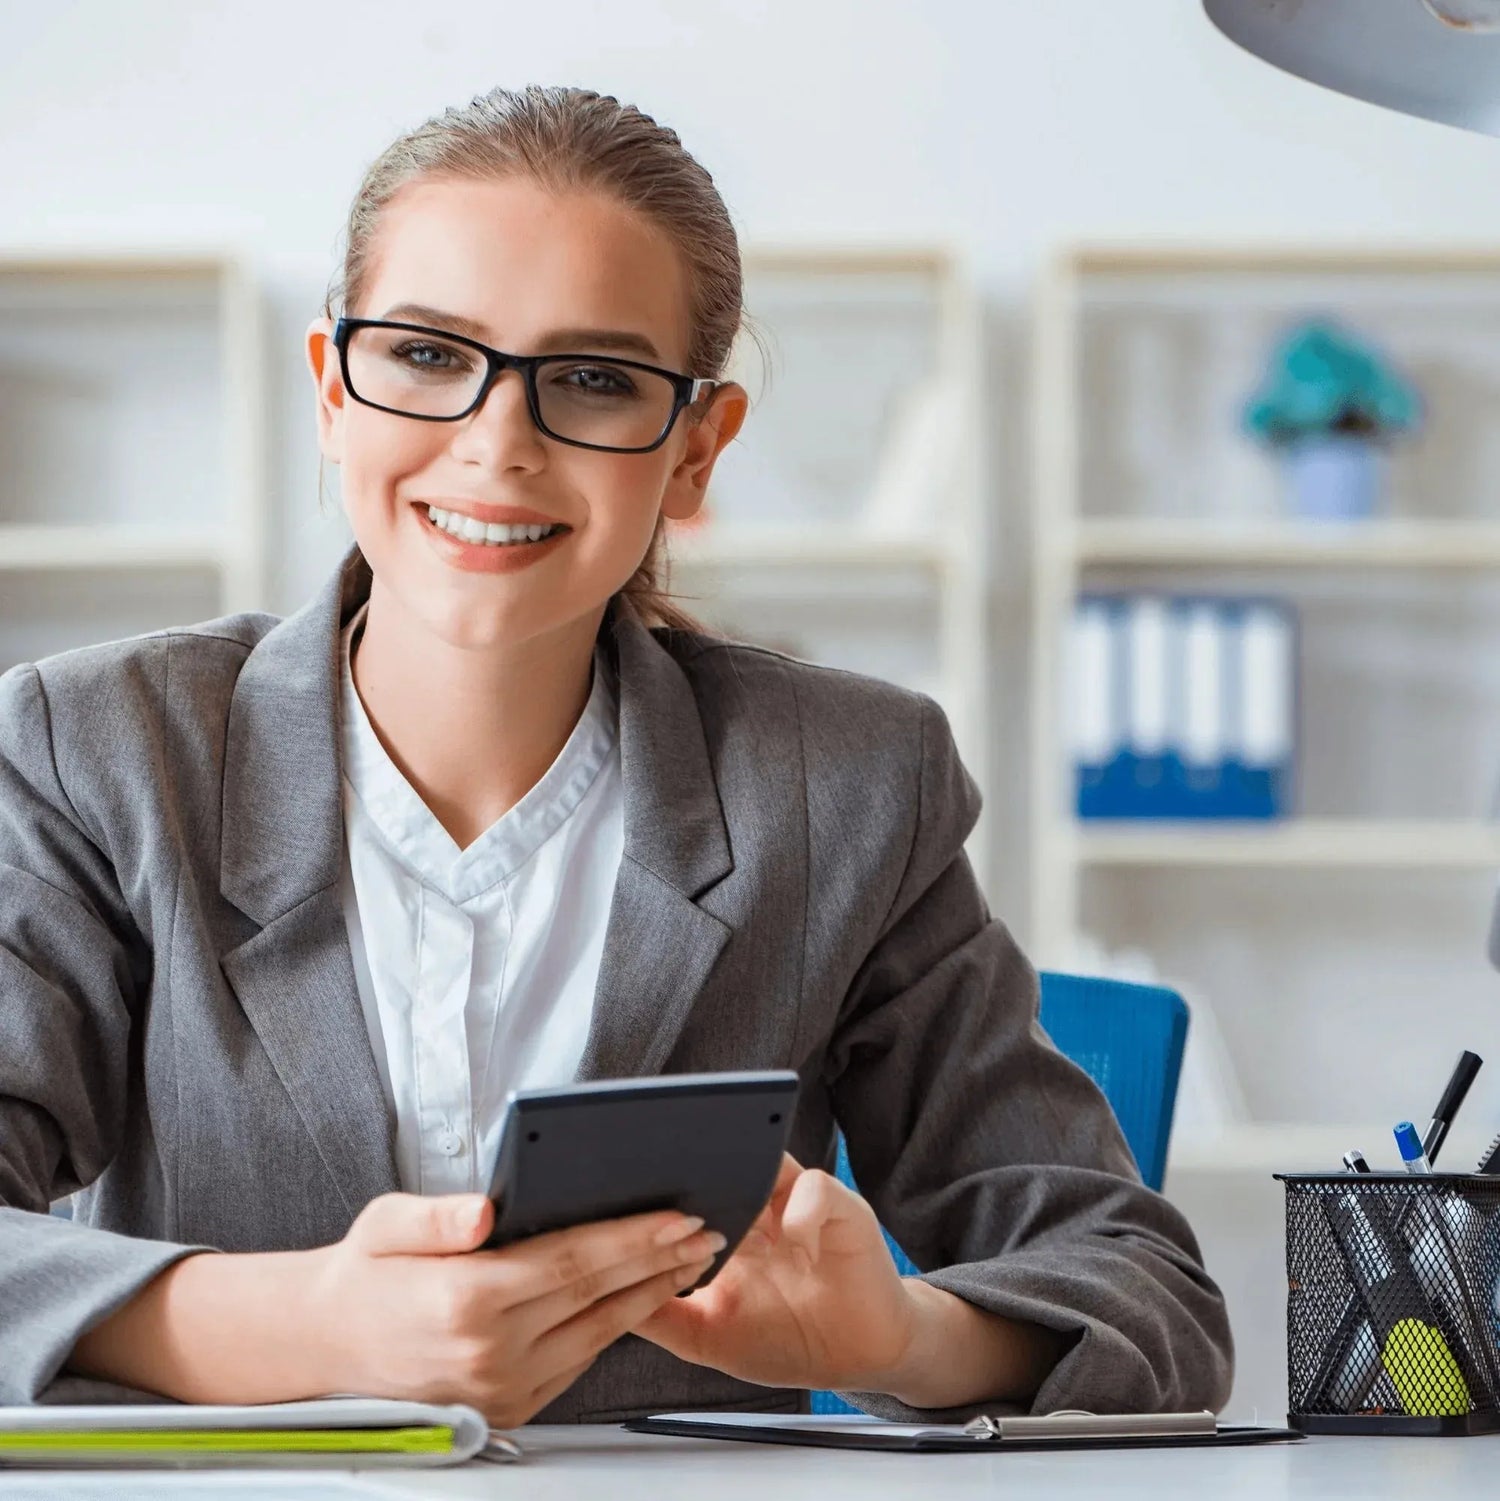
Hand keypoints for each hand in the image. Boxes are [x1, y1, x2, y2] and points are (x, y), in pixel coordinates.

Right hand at [307, 1192, 725, 1426]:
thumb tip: (484, 1210)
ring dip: (650, 1295)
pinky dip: (616, 1327)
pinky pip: (578, 1362)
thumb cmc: (364, 1274)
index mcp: (464, 1299)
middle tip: (705, 1232)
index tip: (676, 1216)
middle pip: (595, 1296)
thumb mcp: (386, 1223)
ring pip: (596, 1334)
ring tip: (689, 1261)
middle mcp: (488, 1351)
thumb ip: (438, 1215)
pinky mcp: (508, 1406)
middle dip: (658, 1260)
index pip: (570, 1260)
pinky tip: (641, 1298)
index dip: (631, 1237)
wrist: (328, 1344)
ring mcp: (500, 1387)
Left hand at [632, 1154, 921, 1393]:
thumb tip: (602, 1298)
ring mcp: (798, 1202)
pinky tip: (796, 1249)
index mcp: (725, 1228)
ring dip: (746, 1188)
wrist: (856, 1355)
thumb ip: (661, 1314)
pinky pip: (814, 1189)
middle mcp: (759, 1206)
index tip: (629, 1204)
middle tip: (669, 1194)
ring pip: (765, 1165)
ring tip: (735, 1220)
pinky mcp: (841, 1207)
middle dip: (695, 1180)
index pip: (686, 1191)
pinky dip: (800, 1214)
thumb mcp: (707, 1334)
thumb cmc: (785, 1340)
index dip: (660, 1196)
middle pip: (721, 1167)